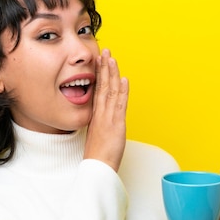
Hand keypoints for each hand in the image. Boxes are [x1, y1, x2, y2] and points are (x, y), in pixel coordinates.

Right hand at [84, 49, 128, 171]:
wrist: (97, 167)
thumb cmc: (98, 156)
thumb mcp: (97, 136)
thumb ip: (100, 125)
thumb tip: (103, 121)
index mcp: (96, 116)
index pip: (98, 91)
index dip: (99, 76)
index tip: (99, 63)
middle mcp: (101, 114)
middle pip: (103, 86)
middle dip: (104, 68)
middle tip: (104, 52)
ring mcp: (108, 118)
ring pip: (110, 91)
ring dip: (112, 74)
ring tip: (111, 58)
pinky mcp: (116, 124)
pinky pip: (119, 104)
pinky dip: (122, 91)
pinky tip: (123, 79)